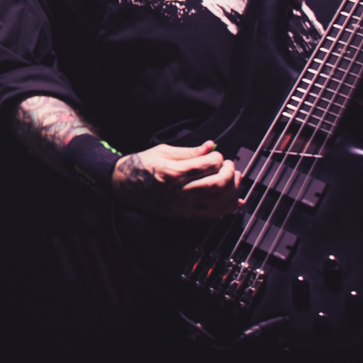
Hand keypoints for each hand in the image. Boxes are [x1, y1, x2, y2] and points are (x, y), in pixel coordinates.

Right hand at [112, 140, 240, 218]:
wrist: (126, 185)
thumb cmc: (142, 166)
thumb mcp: (163, 151)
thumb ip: (190, 151)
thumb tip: (210, 146)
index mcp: (173, 172)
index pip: (207, 165)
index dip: (217, 157)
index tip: (216, 154)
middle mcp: (179, 191)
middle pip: (216, 183)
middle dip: (229, 172)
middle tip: (229, 165)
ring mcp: (182, 205)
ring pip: (218, 201)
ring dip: (232, 189)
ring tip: (235, 178)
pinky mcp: (184, 214)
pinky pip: (211, 215)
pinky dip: (227, 209)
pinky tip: (236, 202)